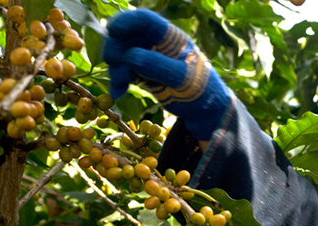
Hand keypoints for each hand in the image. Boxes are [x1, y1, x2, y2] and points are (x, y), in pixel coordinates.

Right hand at [103, 9, 230, 139]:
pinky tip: (117, 92)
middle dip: (115, 47)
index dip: (127, 21)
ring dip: (115, 67)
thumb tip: (130, 56)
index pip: (145, 20)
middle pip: (126, 36)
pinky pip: (123, 73)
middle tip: (112, 63)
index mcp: (170, 37)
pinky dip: (118, 81)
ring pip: (121, 55)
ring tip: (119, 85)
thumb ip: (158, 66)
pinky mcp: (142, 75)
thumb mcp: (184, 78)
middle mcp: (156, 44)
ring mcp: (147, 59)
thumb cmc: (202, 90)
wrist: (205, 112)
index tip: (113, 31)